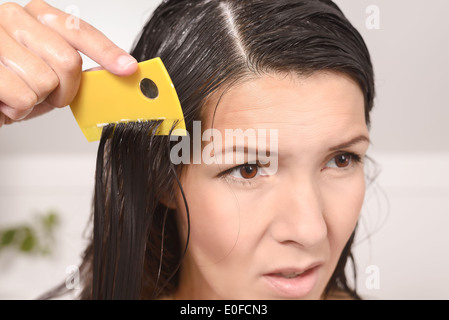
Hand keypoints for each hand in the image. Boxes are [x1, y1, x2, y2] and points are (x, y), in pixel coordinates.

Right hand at [0, 0, 137, 125]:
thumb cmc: (12, 86)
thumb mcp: (49, 76)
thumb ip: (77, 71)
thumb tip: (113, 72)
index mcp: (36, 16)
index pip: (79, 31)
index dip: (107, 52)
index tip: (128, 68)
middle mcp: (14, 17)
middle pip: (68, 61)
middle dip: (64, 90)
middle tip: (45, 94)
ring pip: (45, 81)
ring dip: (36, 100)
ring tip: (18, 94)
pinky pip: (22, 96)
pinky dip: (17, 109)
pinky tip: (5, 100)